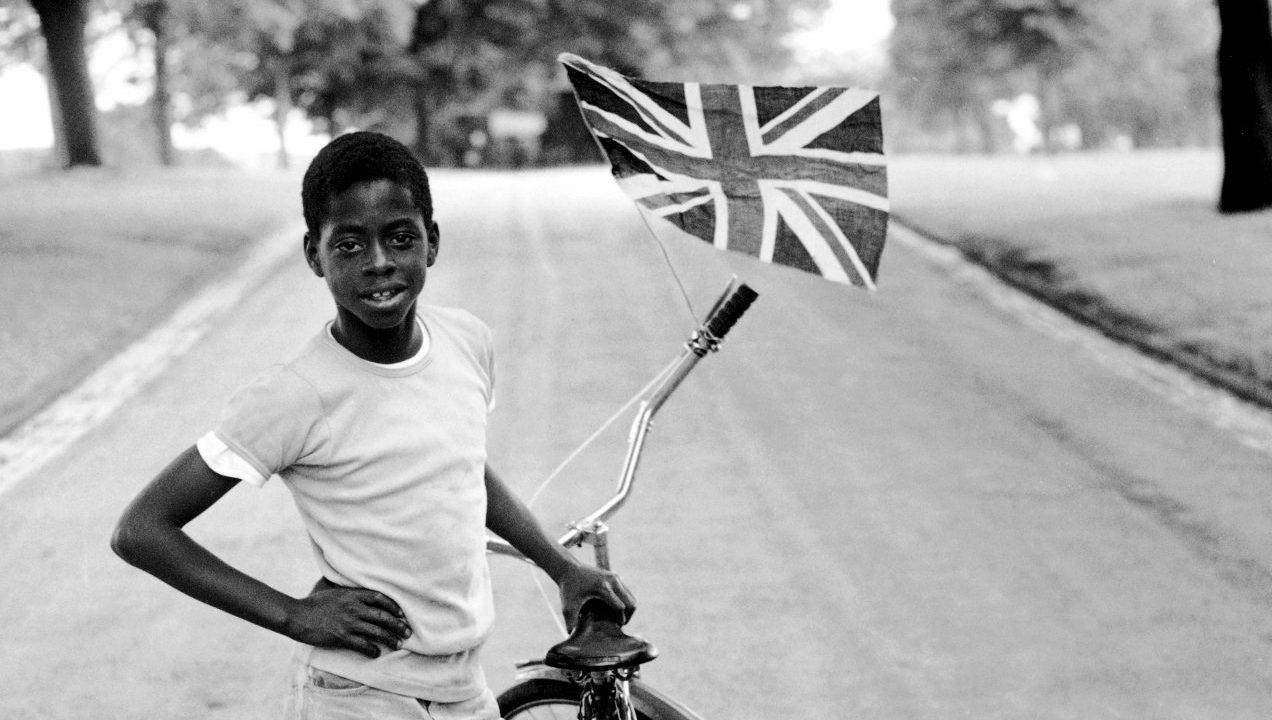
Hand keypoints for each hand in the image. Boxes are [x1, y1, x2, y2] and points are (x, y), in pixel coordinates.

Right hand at [284, 578, 411, 657]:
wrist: (297, 616)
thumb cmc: (313, 602)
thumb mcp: (331, 589)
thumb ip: (345, 587)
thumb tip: (350, 581)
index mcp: (352, 595)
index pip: (380, 598)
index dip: (394, 606)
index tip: (402, 613)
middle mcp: (354, 608)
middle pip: (383, 616)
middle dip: (398, 625)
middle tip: (407, 632)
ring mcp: (348, 623)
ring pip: (376, 632)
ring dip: (390, 639)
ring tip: (398, 644)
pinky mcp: (341, 637)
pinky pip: (363, 645)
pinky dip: (373, 650)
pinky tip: (377, 653)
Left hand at [557, 564, 636, 630]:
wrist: (569, 568)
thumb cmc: (568, 588)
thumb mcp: (567, 606)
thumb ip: (570, 622)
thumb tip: (572, 635)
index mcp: (602, 588)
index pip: (620, 607)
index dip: (620, 620)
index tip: (615, 628)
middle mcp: (612, 581)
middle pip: (631, 603)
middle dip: (627, 616)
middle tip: (619, 625)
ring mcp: (615, 577)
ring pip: (631, 598)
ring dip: (627, 610)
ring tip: (617, 618)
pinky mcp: (616, 576)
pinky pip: (627, 593)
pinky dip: (625, 602)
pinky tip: (614, 609)